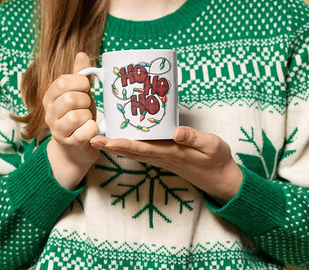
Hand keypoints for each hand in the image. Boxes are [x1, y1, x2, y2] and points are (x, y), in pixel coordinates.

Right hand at [43, 52, 99, 189]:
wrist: (77, 148)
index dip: (79, 82)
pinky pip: (85, 131)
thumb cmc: (79, 117)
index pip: (62, 82)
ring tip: (88, 120)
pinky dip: (93, 129)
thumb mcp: (79, 93)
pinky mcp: (69, 143)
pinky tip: (91, 130)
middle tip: (87, 106)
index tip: (86, 88)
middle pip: (70, 98)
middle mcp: (49, 113)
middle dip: (85, 101)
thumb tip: (81, 54)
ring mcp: (57, 130)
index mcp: (50, 97)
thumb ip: (79, 75)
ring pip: (77, 116)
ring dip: (89, 116)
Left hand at [90, 126, 242, 203]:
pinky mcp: (161, 155)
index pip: (143, 149)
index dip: (124, 145)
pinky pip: (139, 150)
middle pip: (131, 151)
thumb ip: (194, 138)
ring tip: (97, 137)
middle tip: (91, 138)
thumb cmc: (216, 159)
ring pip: (133, 151)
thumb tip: (176, 131)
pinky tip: (116, 138)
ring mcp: (159, 157)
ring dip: (114, 146)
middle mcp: (161, 156)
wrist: (218, 177)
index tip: (108, 141)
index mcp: (171, 152)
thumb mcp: (212, 145)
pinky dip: (125, 145)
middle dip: (111, 146)